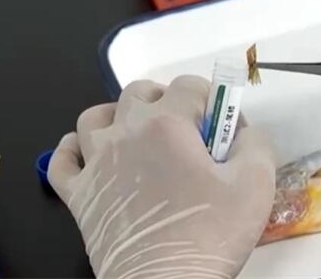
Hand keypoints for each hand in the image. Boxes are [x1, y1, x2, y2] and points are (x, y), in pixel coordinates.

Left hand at [48, 76, 275, 277]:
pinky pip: (63, 159)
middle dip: (167, 101)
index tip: (224, 130)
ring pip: (95, 117)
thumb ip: (255, 142)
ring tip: (141, 138)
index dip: (213, 101)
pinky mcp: (79, 196)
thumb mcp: (257, 183)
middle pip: (140, 92)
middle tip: (188, 132)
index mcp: (167, 124)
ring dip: (120, 117)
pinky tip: (94, 156)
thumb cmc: (210, 235)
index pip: (190, 86)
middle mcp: (125, 134)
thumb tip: (243, 131)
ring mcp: (95, 164)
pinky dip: (75, 150)